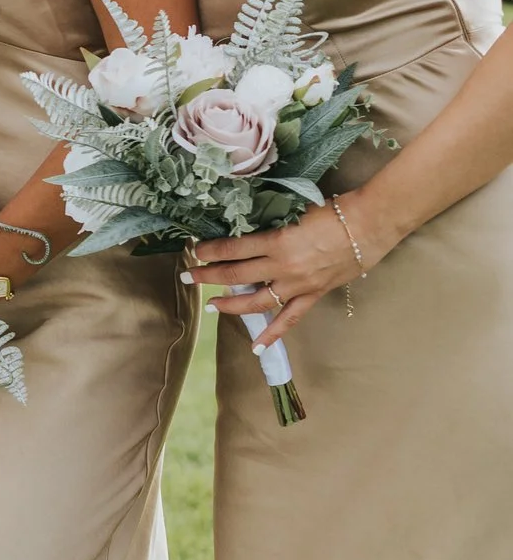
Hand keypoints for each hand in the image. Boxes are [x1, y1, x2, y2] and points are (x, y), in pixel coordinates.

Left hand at [187, 200, 375, 351]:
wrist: (369, 224)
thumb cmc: (332, 211)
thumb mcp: (293, 211)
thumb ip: (270, 224)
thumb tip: (244, 229)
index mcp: (277, 242)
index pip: (233, 249)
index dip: (210, 251)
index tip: (194, 251)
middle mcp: (284, 267)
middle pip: (237, 275)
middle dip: (208, 276)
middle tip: (188, 277)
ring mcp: (298, 285)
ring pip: (257, 301)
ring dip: (231, 304)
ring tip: (212, 305)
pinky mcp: (313, 294)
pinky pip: (290, 319)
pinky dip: (273, 334)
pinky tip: (256, 348)